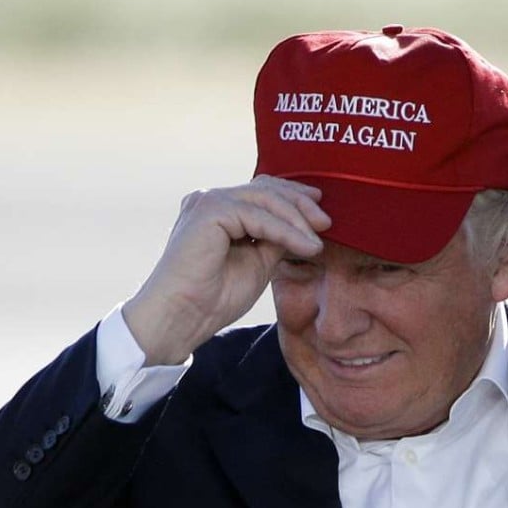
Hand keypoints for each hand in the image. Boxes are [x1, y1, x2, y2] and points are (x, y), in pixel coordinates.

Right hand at [122, 176, 330, 365]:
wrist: (182, 318)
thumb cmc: (213, 298)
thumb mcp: (258, 263)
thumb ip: (276, 240)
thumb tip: (305, 228)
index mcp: (217, 211)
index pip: (261, 192)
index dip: (293, 198)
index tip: (319, 213)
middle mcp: (210, 201)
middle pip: (265, 188)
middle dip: (300, 204)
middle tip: (326, 222)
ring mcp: (207, 202)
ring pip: (264, 199)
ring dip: (297, 220)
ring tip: (316, 243)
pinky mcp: (209, 211)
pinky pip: (257, 215)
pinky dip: (285, 230)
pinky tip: (305, 247)